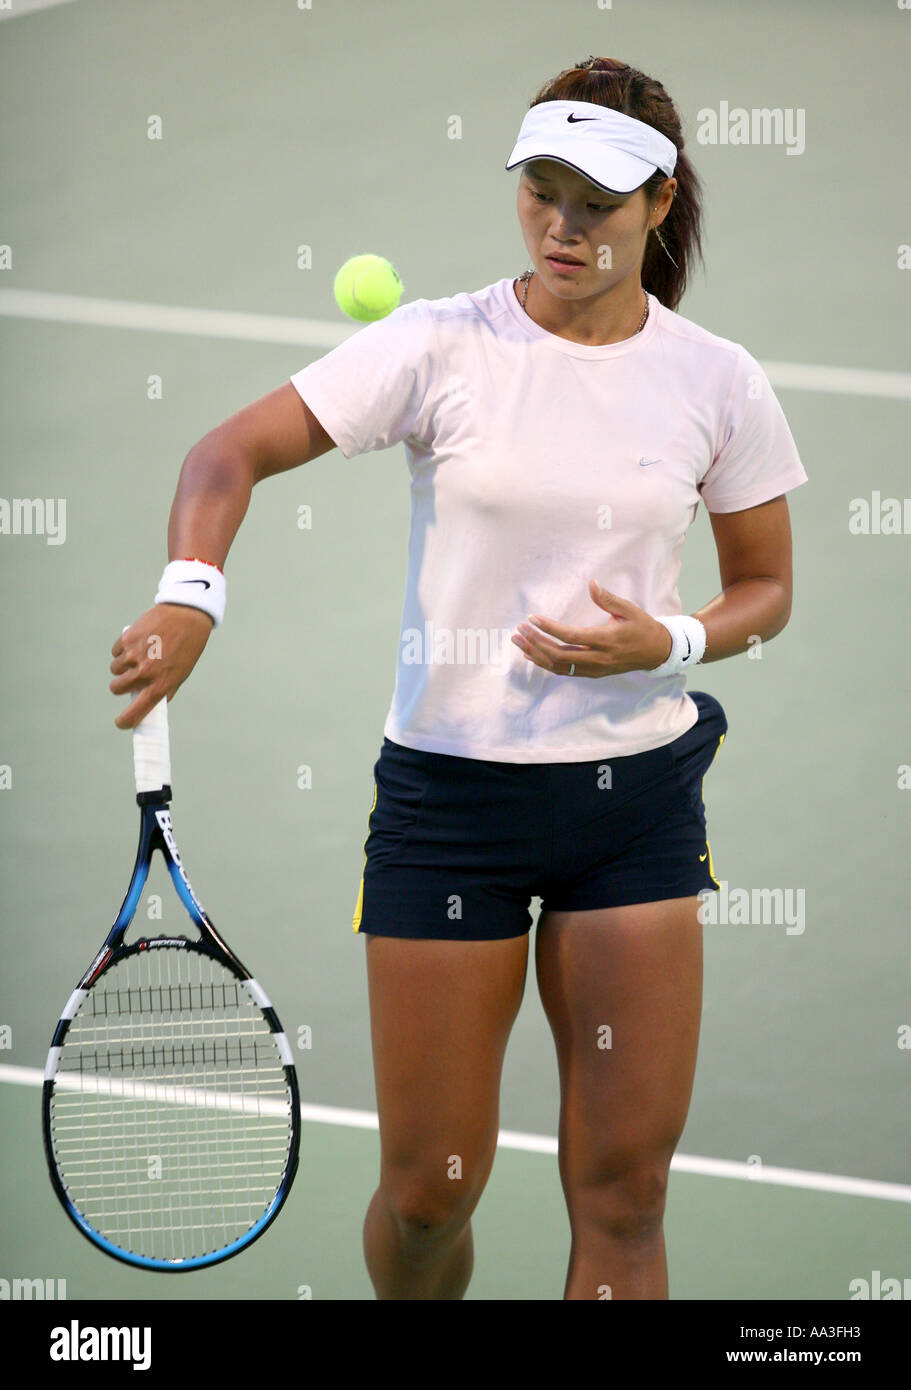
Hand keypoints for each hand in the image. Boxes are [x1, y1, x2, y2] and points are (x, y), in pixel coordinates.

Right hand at [110, 604, 212, 727]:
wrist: (186, 616)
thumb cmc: (187, 647)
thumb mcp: (182, 673)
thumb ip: (165, 690)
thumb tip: (151, 705)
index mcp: (160, 685)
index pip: (136, 712)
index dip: (125, 721)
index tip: (121, 723)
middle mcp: (144, 673)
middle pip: (117, 688)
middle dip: (120, 685)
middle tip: (130, 678)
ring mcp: (133, 656)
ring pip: (115, 670)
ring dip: (122, 666)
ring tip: (139, 655)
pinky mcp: (126, 640)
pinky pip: (115, 652)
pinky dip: (122, 650)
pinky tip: (137, 643)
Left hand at [511, 579, 673, 677]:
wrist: (656, 652)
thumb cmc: (642, 627)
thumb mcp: (629, 610)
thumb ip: (608, 599)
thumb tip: (592, 583)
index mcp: (605, 640)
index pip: (570, 636)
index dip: (549, 628)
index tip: (532, 618)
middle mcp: (597, 658)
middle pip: (558, 655)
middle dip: (535, 642)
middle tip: (518, 630)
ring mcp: (593, 669)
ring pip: (558, 666)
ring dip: (535, 654)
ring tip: (518, 642)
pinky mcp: (592, 673)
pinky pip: (564, 671)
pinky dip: (545, 663)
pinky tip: (531, 654)